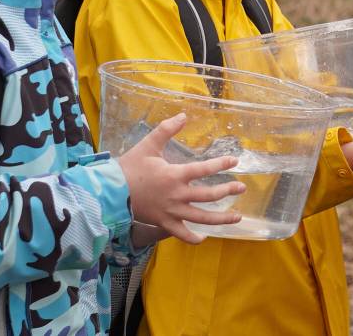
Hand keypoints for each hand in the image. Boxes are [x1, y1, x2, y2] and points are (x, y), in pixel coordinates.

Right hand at [118, 114, 246, 243]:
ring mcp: (172, 212)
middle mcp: (177, 195)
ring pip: (202, 218)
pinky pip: (182, 234)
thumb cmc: (130, 167)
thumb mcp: (149, 144)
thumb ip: (166, 129)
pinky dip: (194, 238)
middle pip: (209, 196)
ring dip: (221, 218)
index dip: (221, 164)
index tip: (234, 161)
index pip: (204, 169)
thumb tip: (183, 115)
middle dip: (228, 191)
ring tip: (237, 216)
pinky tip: (204, 237)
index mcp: (175, 175)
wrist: (111, 192)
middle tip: (241, 188)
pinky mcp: (164, 223)